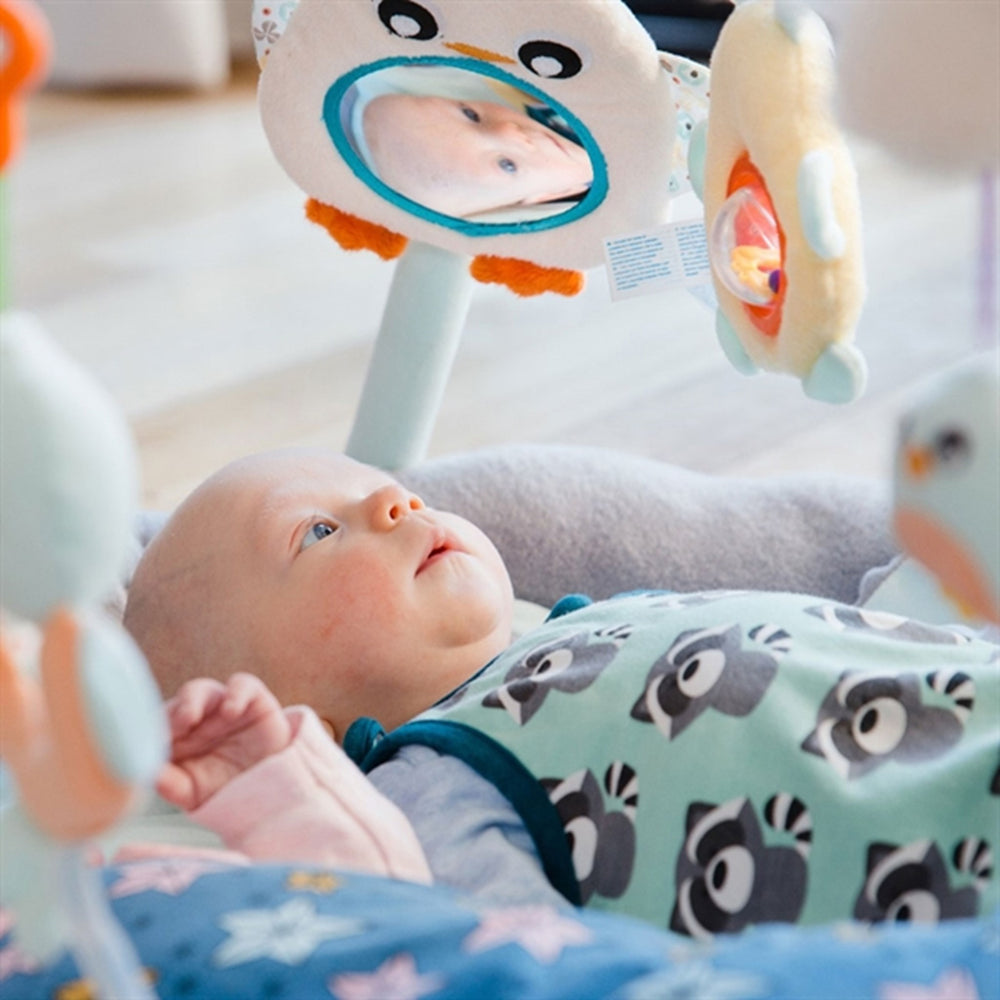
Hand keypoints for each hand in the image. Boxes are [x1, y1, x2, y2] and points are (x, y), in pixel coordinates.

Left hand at [157, 673, 291, 811]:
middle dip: (169, 715)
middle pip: (175, 704)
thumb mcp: (194, 793)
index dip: (148, 728)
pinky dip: (234, 692)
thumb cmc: (225, 787)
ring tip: (190, 718)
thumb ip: (171, 785)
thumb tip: (147, 776)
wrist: (271, 788)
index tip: (143, 743)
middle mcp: (197, 717)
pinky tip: (230, 711)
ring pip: (201, 689)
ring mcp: (222, 706)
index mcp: (177, 737)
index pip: (156, 723)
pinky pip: (241, 684)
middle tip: (169, 731)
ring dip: (192, 700)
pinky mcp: (252, 699)